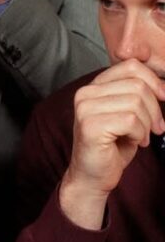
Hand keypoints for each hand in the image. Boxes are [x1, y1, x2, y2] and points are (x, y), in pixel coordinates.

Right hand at [60, 60, 164, 228]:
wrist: (94, 175)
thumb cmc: (113, 146)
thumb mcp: (128, 112)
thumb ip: (138, 93)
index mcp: (94, 86)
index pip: (131, 66)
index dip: (154, 81)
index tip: (163, 98)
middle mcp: (85, 94)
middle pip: (137, 85)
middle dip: (154, 108)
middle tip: (155, 128)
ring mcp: (85, 109)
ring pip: (136, 103)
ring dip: (147, 124)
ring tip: (141, 136)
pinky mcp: (90, 126)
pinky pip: (130, 121)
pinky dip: (140, 134)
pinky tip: (134, 142)